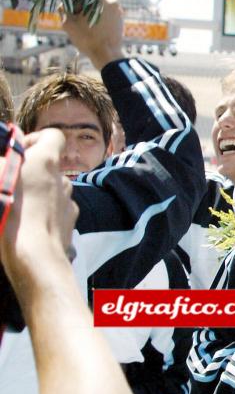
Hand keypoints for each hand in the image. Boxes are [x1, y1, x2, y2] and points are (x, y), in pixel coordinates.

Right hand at [0, 129, 77, 278]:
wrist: (35, 257)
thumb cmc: (11, 212)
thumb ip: (4, 159)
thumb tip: (8, 152)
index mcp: (46, 161)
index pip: (53, 136)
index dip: (36, 139)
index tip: (19, 152)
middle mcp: (62, 178)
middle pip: (49, 166)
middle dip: (30, 172)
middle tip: (9, 183)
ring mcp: (69, 202)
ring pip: (52, 190)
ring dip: (37, 194)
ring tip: (16, 207)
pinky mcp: (70, 224)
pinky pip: (56, 212)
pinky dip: (45, 214)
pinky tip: (29, 225)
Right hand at [62, 0, 123, 69]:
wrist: (107, 55)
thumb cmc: (87, 39)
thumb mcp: (68, 24)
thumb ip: (63, 9)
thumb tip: (63, 3)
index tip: (72, 7)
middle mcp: (111, 1)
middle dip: (83, 6)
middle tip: (78, 20)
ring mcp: (118, 10)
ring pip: (99, 6)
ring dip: (92, 12)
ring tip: (87, 27)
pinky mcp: (121, 19)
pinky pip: (107, 14)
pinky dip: (100, 18)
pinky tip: (96, 29)